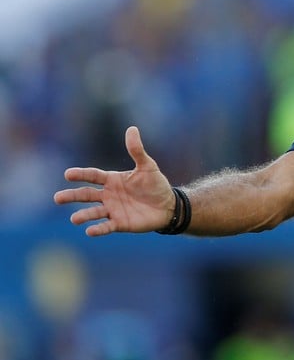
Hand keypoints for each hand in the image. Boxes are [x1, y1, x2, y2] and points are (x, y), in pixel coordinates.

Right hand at [54, 126, 174, 235]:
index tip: (68, 174)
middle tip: (57, 198)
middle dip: (72, 196)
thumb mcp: (147, 166)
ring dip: (83, 215)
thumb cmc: (156, 184)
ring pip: (94, 212)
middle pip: (86, 194)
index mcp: (112, 180)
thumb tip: (132, 129)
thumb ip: (137, 150)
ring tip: (74, 219)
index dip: (81, 174)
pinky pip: (107, 226)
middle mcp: (108, 195)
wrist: (168, 205)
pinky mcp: (120, 223)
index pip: (93, 176)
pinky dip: (98, 229)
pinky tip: (90, 230)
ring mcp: (113, 210)